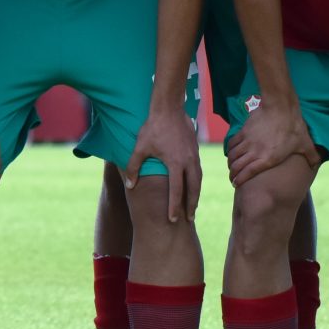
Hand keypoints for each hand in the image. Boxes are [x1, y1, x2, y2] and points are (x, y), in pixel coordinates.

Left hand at [125, 102, 203, 221]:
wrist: (169, 108)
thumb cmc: (153, 127)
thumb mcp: (140, 147)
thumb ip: (133, 167)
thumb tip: (130, 185)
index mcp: (176, 163)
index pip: (176, 190)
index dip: (174, 207)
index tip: (173, 220)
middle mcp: (189, 161)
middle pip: (193, 189)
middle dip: (191, 205)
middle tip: (189, 220)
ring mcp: (194, 156)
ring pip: (199, 180)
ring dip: (196, 194)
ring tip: (193, 207)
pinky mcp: (195, 150)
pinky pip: (198, 171)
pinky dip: (197, 182)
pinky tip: (193, 187)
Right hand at [224, 95, 309, 186]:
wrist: (281, 107)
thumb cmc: (294, 126)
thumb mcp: (304, 143)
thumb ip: (311, 155)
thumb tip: (317, 163)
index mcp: (268, 159)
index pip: (248, 173)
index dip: (240, 180)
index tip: (237, 184)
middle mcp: (255, 152)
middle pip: (237, 166)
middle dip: (233, 174)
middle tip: (233, 178)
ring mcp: (248, 141)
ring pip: (233, 156)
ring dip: (230, 163)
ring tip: (231, 167)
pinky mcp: (244, 131)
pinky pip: (232, 143)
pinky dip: (230, 150)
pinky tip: (231, 152)